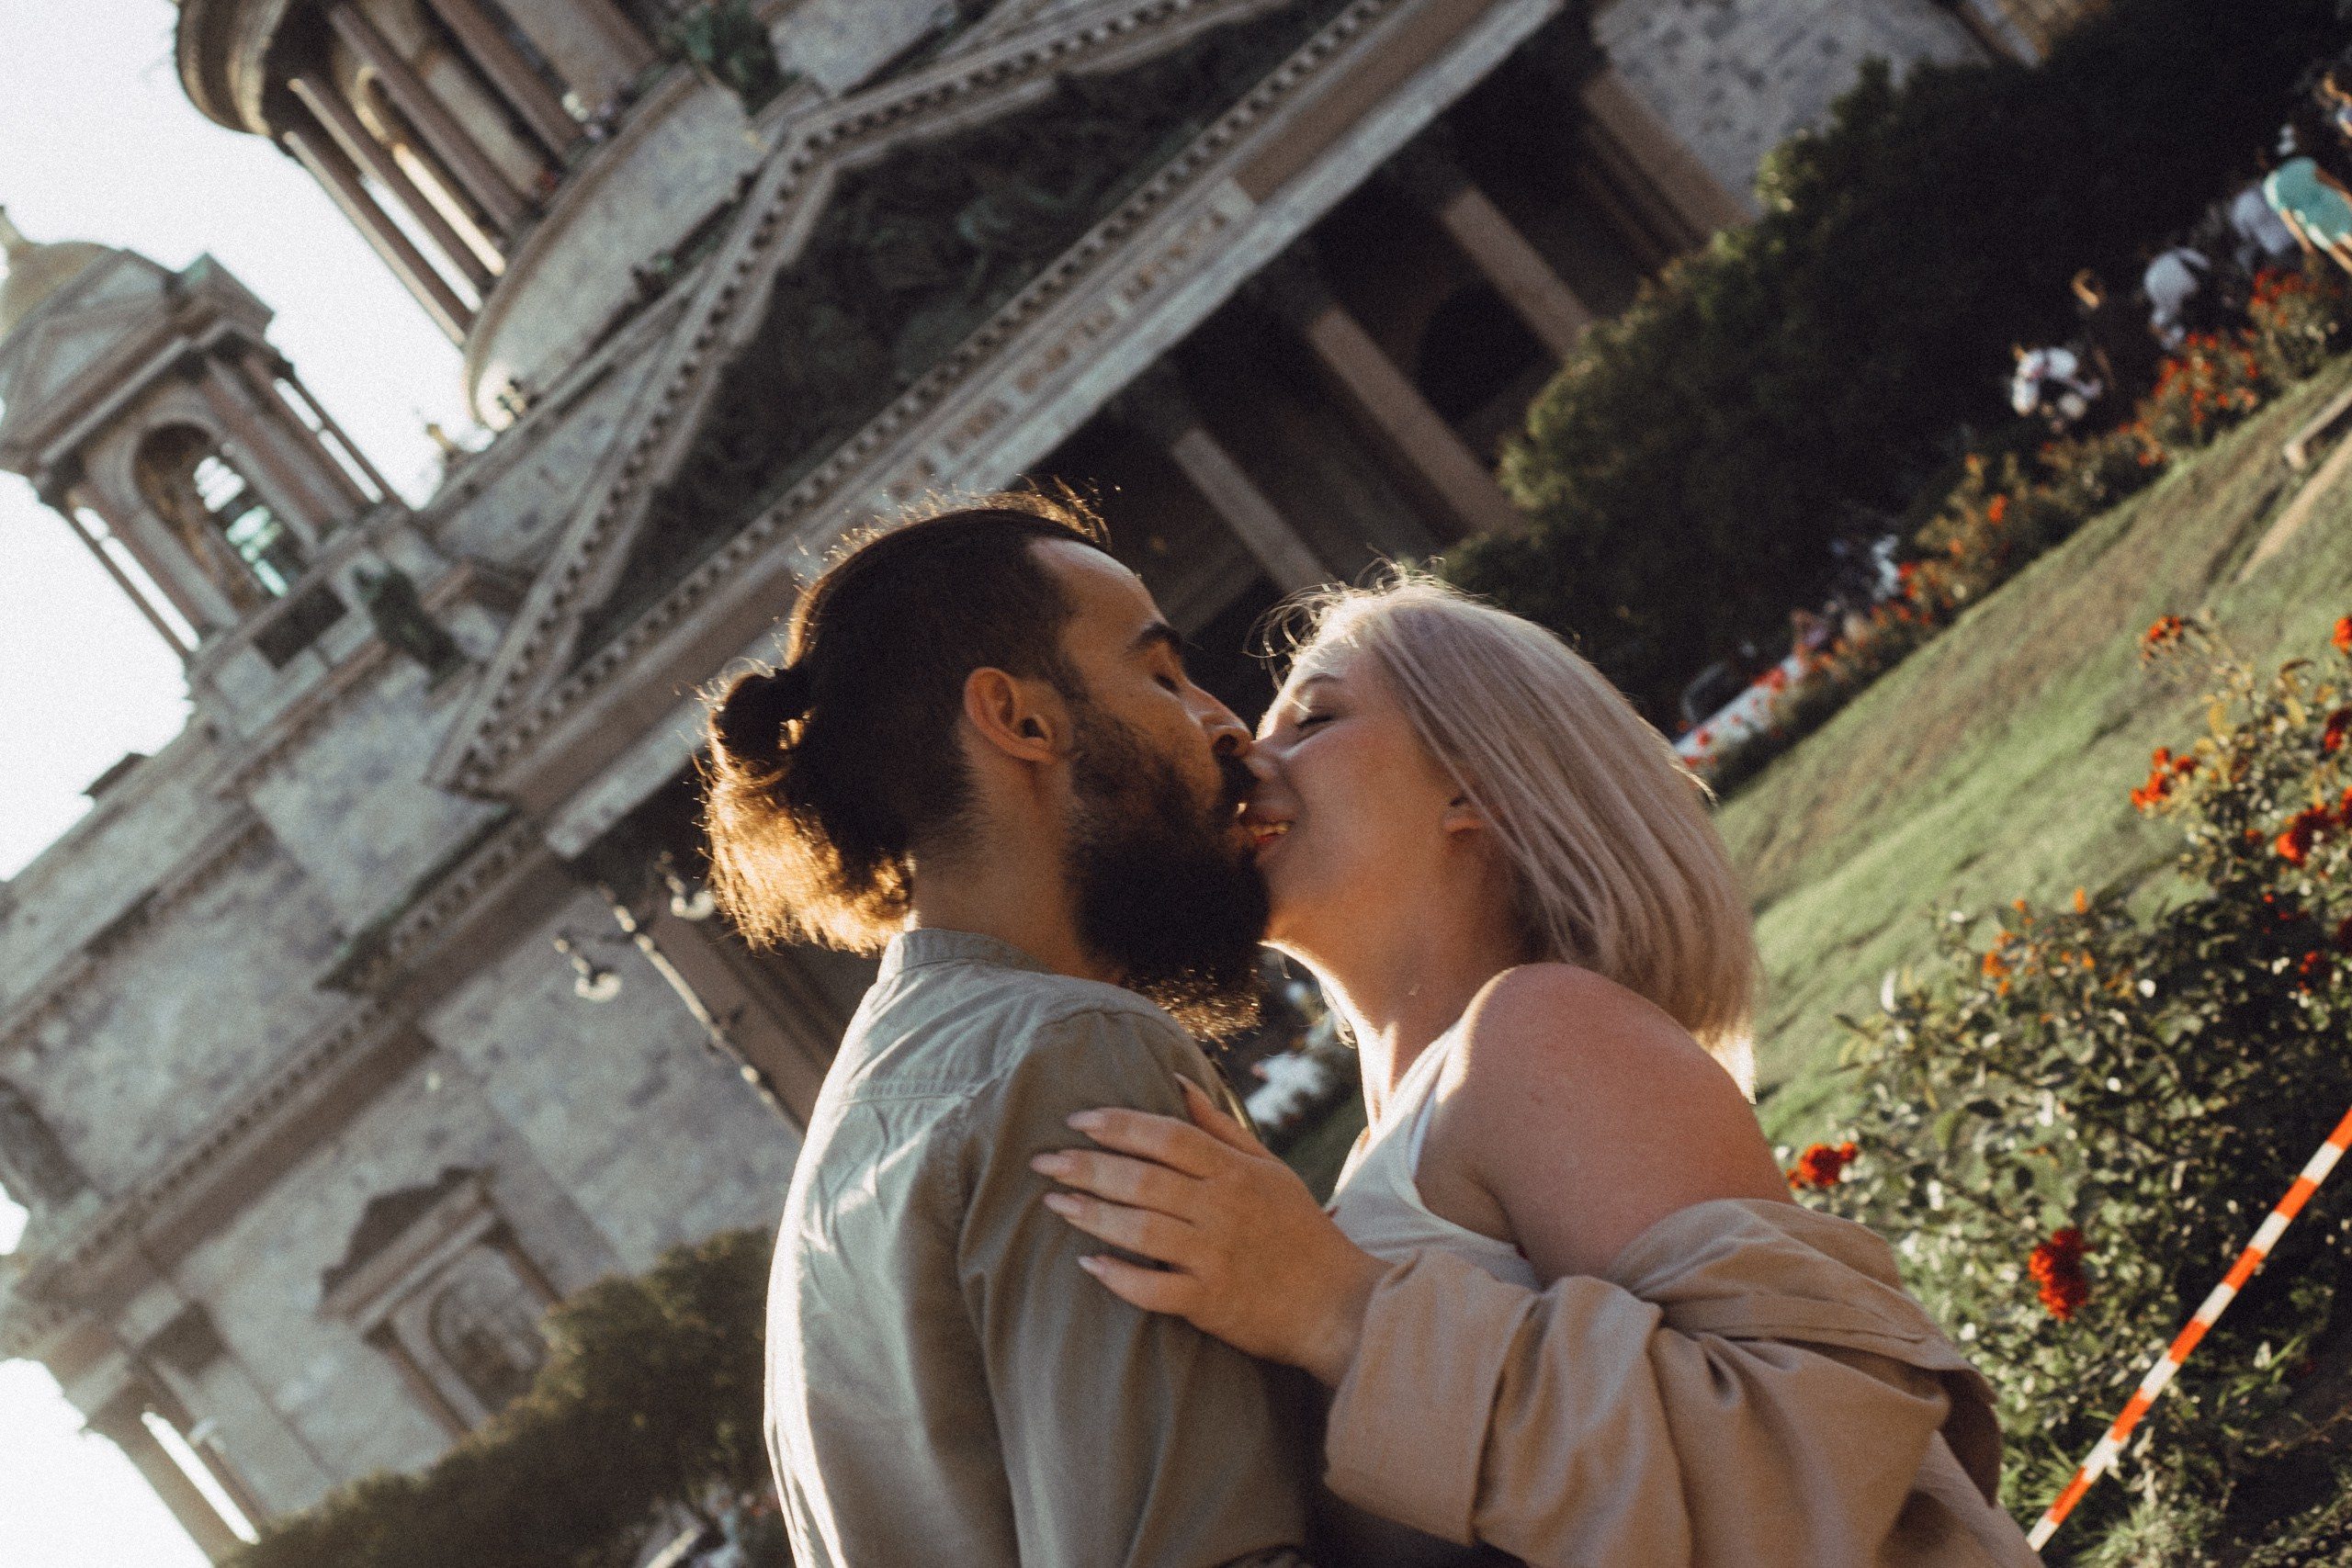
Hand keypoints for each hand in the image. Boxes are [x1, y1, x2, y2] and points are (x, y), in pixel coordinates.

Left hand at [1031, 1078, 1387, 1385]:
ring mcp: (1216, 1256)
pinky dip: (1119, 1277)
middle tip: (1043, 1161)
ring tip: (1054, 1203)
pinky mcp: (1211, 1302)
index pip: (1167, 1137)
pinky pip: (1154, 1289)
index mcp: (1235, 1172)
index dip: (1119, 1125)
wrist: (1338, 1303)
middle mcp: (1223, 1209)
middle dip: (1087, 1167)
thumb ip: (1220, 1127)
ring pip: (1140, 1229)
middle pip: (1142, 1179)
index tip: (1078, 1120)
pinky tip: (1089, 1265)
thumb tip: (1176, 1081)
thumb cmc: (1299, 1229)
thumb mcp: (1269, 1168)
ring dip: (1091, 1215)